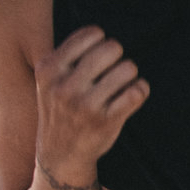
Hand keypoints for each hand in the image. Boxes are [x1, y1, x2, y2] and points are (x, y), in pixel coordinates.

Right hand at [33, 25, 149, 186]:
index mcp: (49, 69)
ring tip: (120, 85)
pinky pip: (138, 91)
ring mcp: (86, 105)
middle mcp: (65, 86)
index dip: (102, 42)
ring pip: (128, 68)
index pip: (92, 34)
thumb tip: (101, 34)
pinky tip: (130, 96)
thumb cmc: (61, 108)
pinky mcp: (106, 121)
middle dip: (118, 56)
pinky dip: (140, 89)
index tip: (98, 56)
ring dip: (130, 75)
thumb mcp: (49, 80)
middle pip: (112, 48)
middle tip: (112, 70)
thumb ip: (68, 55)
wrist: (59, 155)